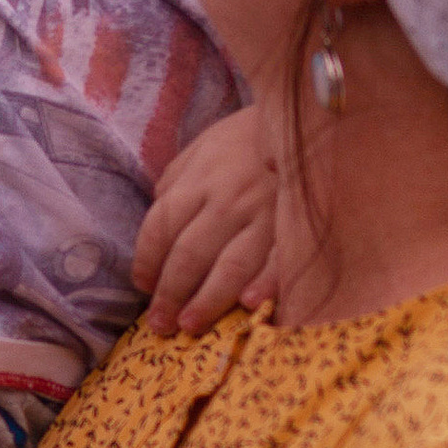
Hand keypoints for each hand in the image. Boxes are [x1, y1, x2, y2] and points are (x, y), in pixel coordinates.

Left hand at [134, 102, 285, 333]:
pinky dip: (266, 283)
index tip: (143, 285)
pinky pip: (281, 260)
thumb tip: (158, 226)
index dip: (147, 260)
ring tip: (189, 326)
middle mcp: (228, 199)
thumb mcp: (201, 151)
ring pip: (231, 265)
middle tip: (160, 324)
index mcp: (200, 180)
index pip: (161, 227)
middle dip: (170, 293)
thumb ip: (176, 186)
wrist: (303, 122)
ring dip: (208, 300)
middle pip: (190, 253)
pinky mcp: (298, 226)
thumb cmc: (245, 141)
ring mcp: (266, 214)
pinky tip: (250, 305)